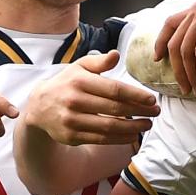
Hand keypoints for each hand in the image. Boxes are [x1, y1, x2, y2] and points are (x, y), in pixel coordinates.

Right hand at [17, 52, 158, 146]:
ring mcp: (72, 120)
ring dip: (133, 128)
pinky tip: (132, 135)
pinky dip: (119, 139)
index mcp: (80, 81)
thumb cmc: (66, 84)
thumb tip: (117, 55)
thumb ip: (99, 62)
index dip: (135, 95)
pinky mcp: (72, 136)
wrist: (39, 107)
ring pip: (109, 127)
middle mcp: (75, 101)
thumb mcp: (79, 67)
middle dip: (139, 111)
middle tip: (155, 112)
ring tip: (147, 125)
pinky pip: (101, 139)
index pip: (114, 89)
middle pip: (115, 109)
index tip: (151, 99)